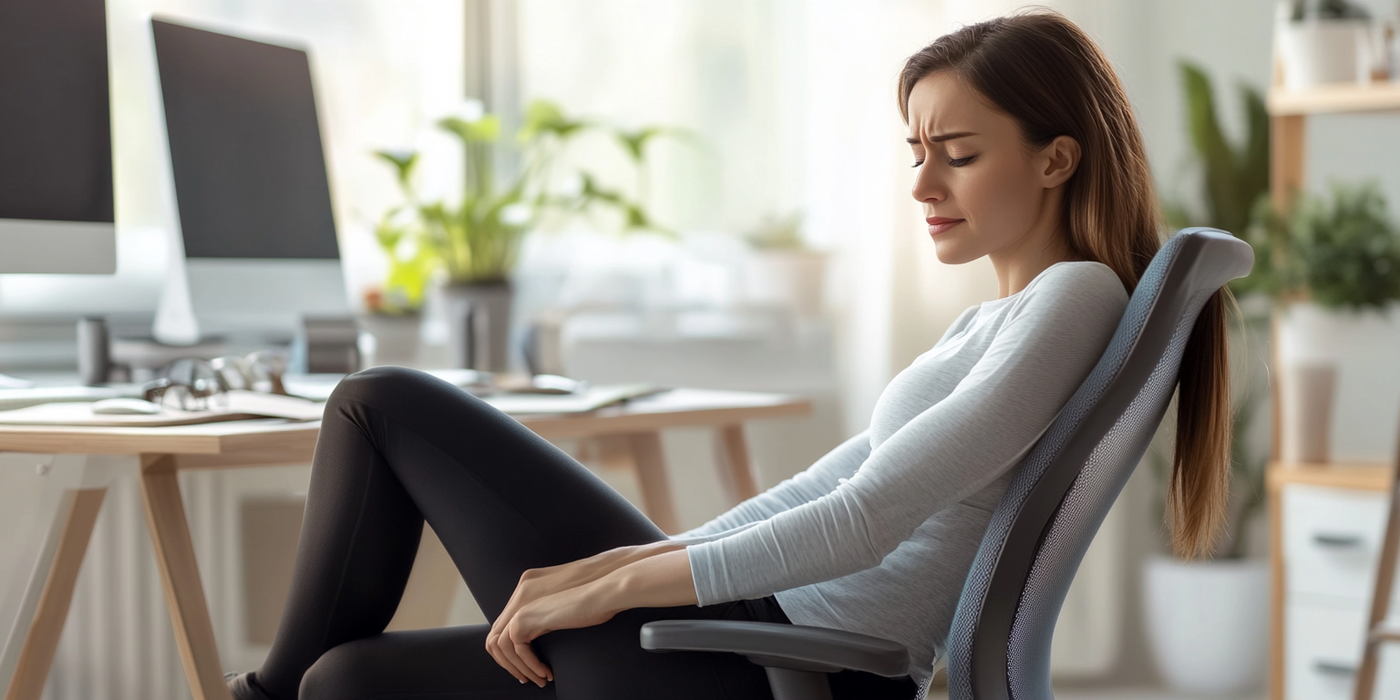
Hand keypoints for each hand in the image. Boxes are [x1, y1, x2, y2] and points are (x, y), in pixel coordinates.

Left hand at [499, 581, 625, 685]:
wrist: (604, 590)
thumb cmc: (594, 598)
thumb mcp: (562, 606)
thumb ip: (546, 613)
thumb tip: (537, 634)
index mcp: (527, 588)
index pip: (503, 625)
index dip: (510, 652)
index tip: (524, 667)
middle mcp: (519, 593)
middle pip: (495, 636)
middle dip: (508, 663)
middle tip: (526, 677)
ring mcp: (520, 604)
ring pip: (501, 645)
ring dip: (518, 667)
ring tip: (537, 678)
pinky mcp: (526, 616)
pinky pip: (518, 649)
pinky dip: (531, 664)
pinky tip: (545, 671)